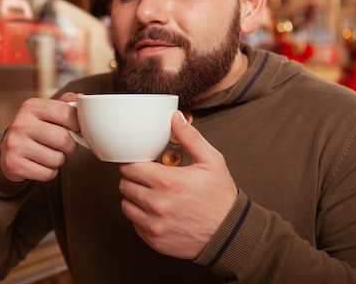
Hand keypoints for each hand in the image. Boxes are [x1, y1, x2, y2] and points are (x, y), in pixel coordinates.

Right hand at [0, 92, 79, 182]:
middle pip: (63, 138)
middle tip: (65, 145)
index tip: (75, 128)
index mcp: (31, 106)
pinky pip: (48, 173)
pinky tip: (41, 164)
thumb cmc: (34, 130)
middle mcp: (21, 124)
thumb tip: (83, 99)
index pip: (66, 113)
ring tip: (50, 153)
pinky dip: (50, 172)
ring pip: (57, 159)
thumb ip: (65, 104)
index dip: (77, 123)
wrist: (7, 151)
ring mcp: (15, 145)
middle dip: (71, 145)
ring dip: (59, 160)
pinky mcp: (14, 165)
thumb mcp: (46, 112)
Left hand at [119, 111, 237, 259]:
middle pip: (124, 185)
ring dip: (134, 198)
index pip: (129, 167)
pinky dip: (140, 216)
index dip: (133, 163)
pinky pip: (134, 224)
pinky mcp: (154, 240)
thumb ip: (190, 137)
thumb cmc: (221, 197)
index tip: (141, 164)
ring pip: (126, 205)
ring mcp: (154, 224)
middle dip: (133, 179)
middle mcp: (156, 204)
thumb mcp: (211, 161)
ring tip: (150, 194)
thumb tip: (176, 117)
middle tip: (146, 178)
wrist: (231, 234)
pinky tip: (155, 211)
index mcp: (167, 181)